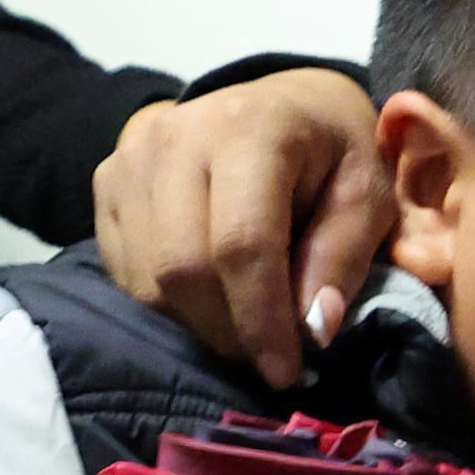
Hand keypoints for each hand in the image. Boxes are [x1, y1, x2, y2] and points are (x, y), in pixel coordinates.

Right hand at [94, 66, 391, 390]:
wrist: (277, 102)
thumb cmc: (330, 152)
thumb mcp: (367, 194)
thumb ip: (343, 257)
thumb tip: (313, 330)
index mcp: (252, 126)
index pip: (242, 242)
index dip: (262, 319)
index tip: (286, 371)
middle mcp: (177, 136)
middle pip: (184, 267)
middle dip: (228, 331)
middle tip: (266, 356)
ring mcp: (132, 158)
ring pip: (148, 279)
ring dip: (200, 324)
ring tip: (243, 326)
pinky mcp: (108, 182)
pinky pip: (126, 273)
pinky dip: (169, 305)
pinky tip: (209, 297)